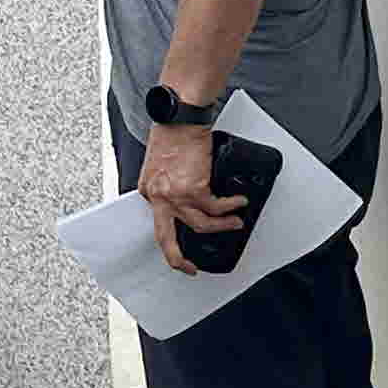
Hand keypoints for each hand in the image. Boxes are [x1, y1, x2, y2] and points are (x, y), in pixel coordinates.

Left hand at [138, 119, 247, 273]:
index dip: (174, 230)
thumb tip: (181, 199)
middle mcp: (157, 196)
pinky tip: (239, 201)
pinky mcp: (194, 189)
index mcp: (148, 190)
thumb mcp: (159, 164)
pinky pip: (217, 208)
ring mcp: (175, 194)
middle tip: (189, 268)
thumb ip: (167, 185)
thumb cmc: (171, 135)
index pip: (159, 219)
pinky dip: (231, 207)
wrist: (179, 118)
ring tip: (235, 222)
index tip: (183, 240)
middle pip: (165, 237)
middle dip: (176, 258)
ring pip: (201, 226)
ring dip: (222, 227)